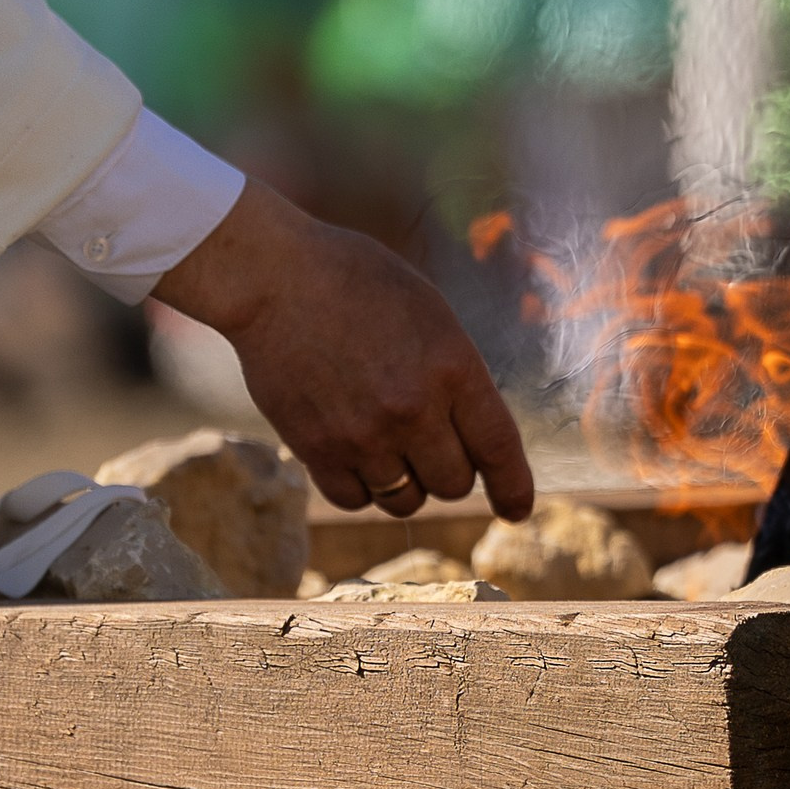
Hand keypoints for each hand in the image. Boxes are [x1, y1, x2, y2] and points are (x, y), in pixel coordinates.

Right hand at [153, 179, 533, 521]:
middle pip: (453, 484)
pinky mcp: (317, 450)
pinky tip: (353, 454)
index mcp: (452, 367)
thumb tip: (472, 434)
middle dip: (448, 471)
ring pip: (405, 500)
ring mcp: (363, 435)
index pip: (499, 449)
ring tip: (386, 445)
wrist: (273, 278)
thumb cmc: (356, 283)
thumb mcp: (429, 314)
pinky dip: (360, 487)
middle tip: (427, 444)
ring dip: (404, 482)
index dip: (513, 488)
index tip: (516, 510)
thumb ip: (456, 375)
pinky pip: (355, 501)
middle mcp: (413, 410)